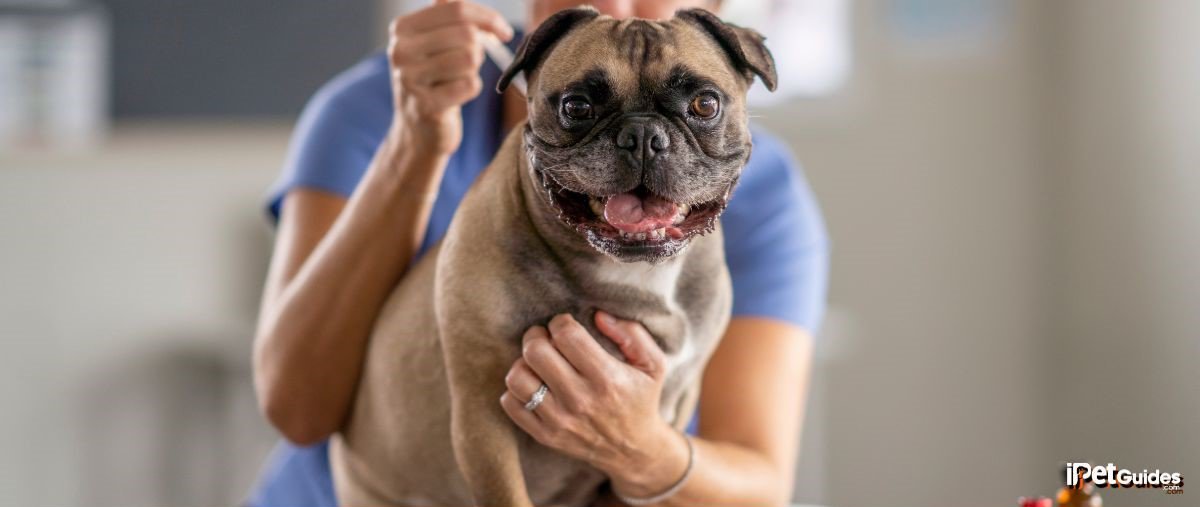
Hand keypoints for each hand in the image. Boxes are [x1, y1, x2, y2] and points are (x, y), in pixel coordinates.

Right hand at [386, 0, 512, 154]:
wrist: (416, 129)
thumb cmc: (433, 79)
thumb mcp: (432, 42)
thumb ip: (446, 15)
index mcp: (403, 28)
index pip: (457, 9)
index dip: (489, 18)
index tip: (503, 31)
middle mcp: (401, 50)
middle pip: (466, 34)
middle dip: (479, 48)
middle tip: (472, 62)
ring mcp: (410, 79)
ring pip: (469, 59)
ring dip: (473, 69)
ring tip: (458, 78)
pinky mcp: (427, 105)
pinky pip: (470, 85)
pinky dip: (471, 89)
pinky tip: (456, 96)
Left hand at [500, 312, 689, 495]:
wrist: (633, 451)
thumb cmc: (641, 399)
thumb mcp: (653, 364)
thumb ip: (632, 333)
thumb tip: (598, 315)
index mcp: (607, 378)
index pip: (566, 335)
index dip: (561, 322)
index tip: (565, 326)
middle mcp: (580, 400)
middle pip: (536, 352)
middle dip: (536, 336)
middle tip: (545, 338)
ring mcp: (560, 420)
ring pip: (517, 377)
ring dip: (523, 362)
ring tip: (537, 362)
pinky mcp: (545, 435)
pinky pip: (511, 404)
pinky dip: (516, 389)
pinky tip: (534, 384)